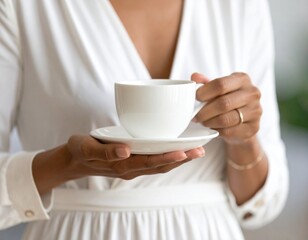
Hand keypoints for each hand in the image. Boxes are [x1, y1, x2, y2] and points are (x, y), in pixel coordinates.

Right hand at [66, 135, 204, 179]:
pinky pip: (154, 162)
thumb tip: (126, 150)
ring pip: (160, 165)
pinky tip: (178, 150)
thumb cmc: (80, 151)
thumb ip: (105, 151)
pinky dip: (168, 157)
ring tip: (196, 151)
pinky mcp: (133, 162)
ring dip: (178, 159)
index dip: (168, 158)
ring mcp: (133, 167)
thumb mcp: (86, 148)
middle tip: (201, 150)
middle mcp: (130, 168)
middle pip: (160, 166)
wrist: (74, 160)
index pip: (149, 163)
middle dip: (181, 159)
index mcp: (121, 165)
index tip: (186, 151)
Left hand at [191, 72, 261, 144]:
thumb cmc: (228, 100)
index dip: (204, 92)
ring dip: (209, 122)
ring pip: (225, 119)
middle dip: (204, 111)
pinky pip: (229, 131)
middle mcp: (252, 93)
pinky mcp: (253, 128)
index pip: (220, 84)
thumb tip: (195, 77)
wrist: (243, 120)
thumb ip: (205, 82)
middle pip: (223, 103)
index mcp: (242, 79)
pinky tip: (212, 127)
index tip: (195, 98)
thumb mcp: (217, 89)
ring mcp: (255, 111)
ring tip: (202, 121)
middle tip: (195, 115)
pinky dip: (217, 130)